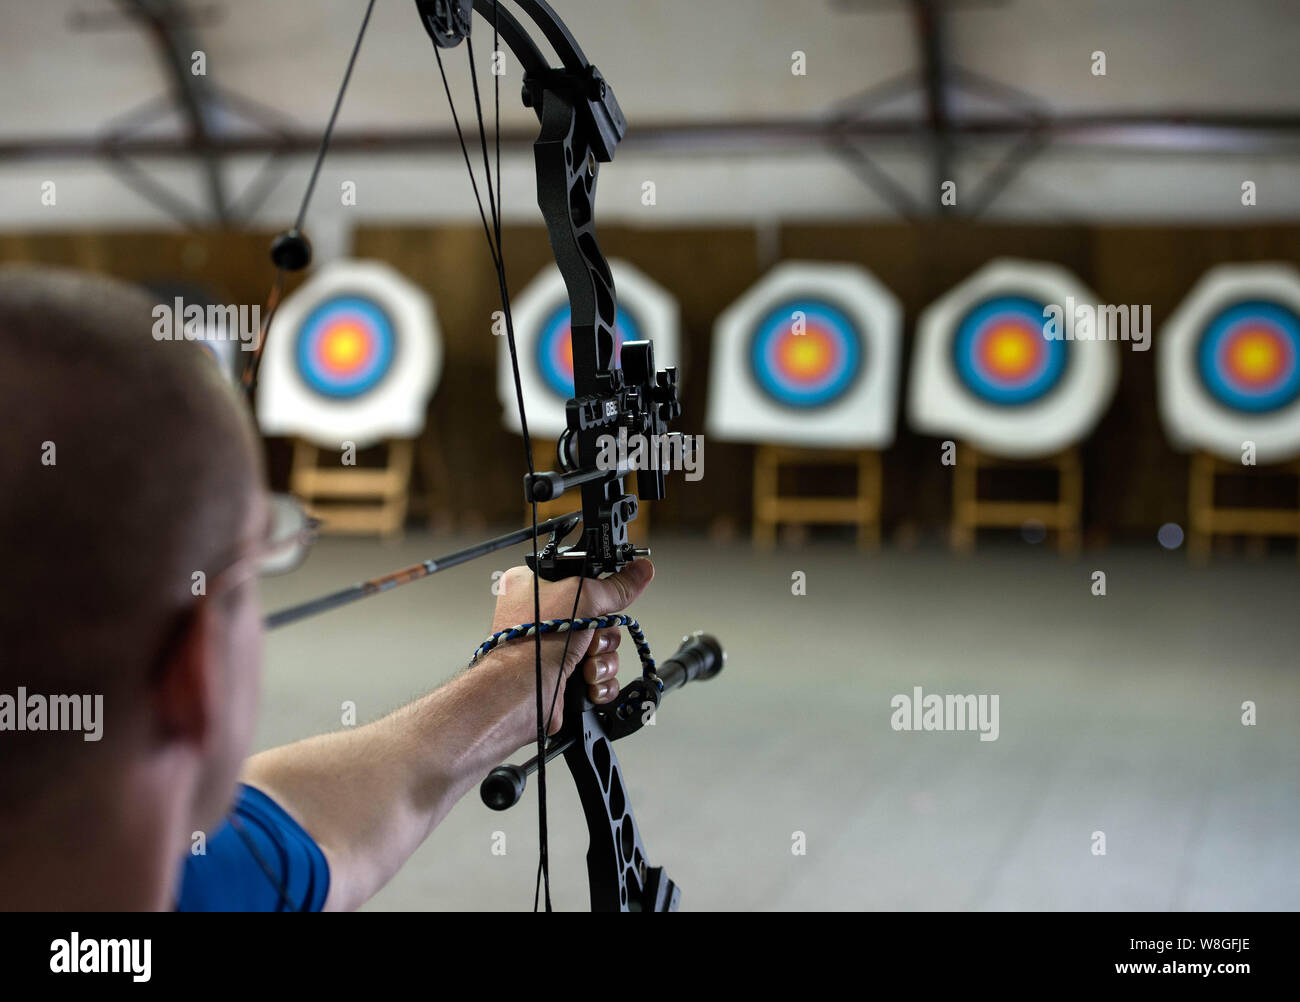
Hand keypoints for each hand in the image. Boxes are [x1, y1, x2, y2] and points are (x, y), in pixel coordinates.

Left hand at [483, 559, 654, 743]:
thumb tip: (640, 570)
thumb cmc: (534, 641)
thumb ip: (616, 585)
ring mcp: (555, 648)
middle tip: (589, 639)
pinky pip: (600, 676)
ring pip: (603, 649)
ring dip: (602, 661)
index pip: (583, 581)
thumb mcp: (584, 596)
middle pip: (600, 618)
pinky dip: (600, 682)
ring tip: (585, 666)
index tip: (608, 601)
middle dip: (602, 635)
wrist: (522, 692)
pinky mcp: (565, 676)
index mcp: (538, 588)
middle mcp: (546, 618)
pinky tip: (588, 683)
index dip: (600, 592)